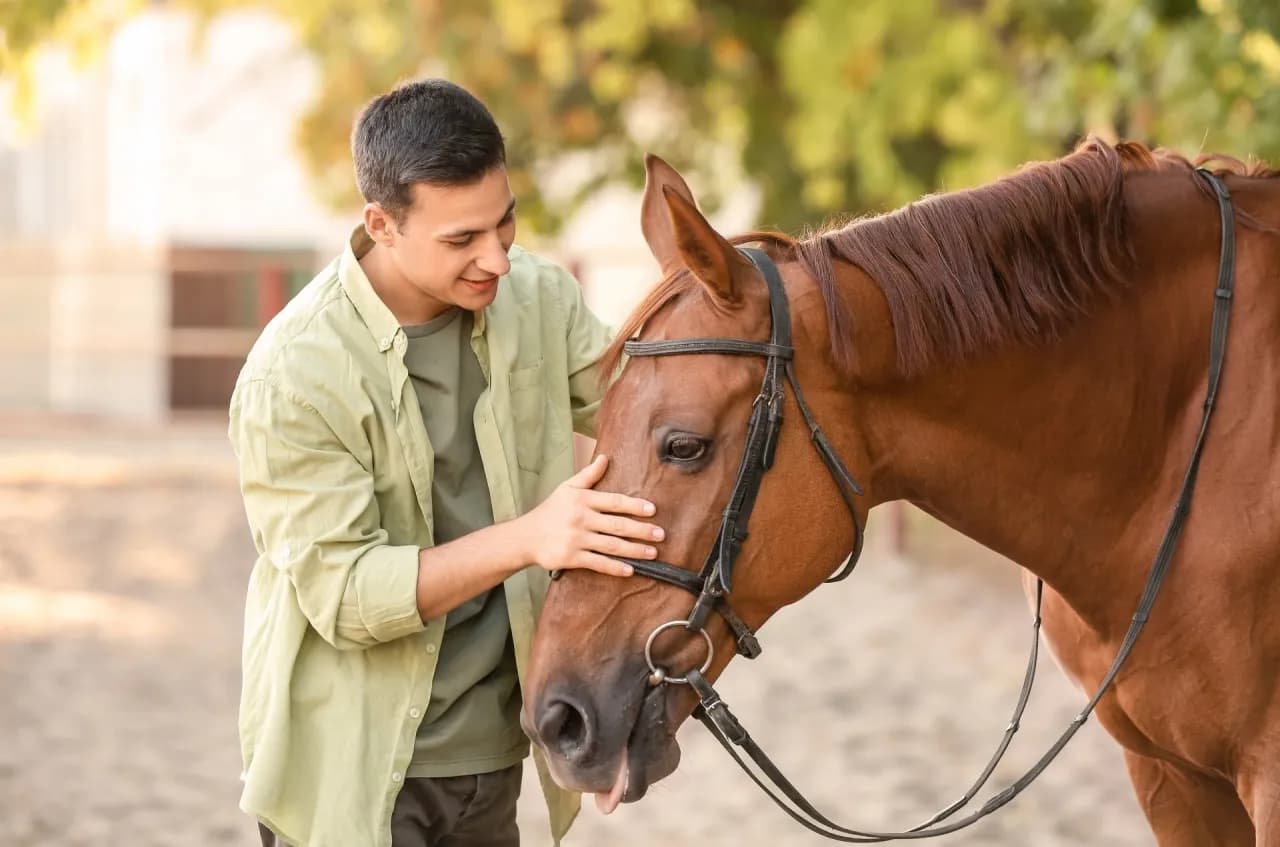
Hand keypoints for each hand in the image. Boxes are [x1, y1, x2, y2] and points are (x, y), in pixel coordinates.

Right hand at [519, 455, 663, 577]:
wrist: (525, 537)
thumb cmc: (550, 511)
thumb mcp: (566, 488)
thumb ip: (588, 475)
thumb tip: (604, 458)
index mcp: (582, 500)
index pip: (614, 502)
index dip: (634, 506)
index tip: (652, 510)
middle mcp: (581, 518)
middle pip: (617, 525)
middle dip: (642, 530)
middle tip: (661, 534)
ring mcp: (576, 539)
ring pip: (612, 545)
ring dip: (635, 550)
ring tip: (652, 553)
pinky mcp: (571, 557)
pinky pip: (598, 563)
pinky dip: (615, 567)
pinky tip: (630, 570)